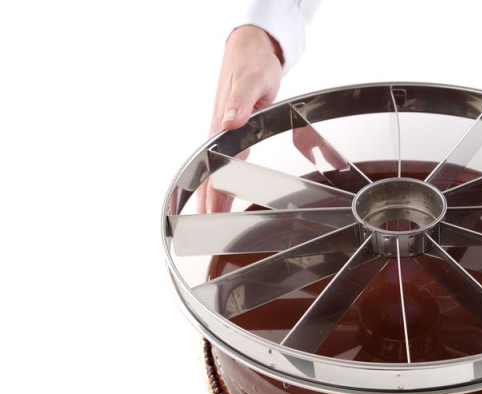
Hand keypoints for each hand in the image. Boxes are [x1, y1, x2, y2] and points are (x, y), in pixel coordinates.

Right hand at [198, 25, 283, 212]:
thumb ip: (241, 101)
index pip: (214, 167)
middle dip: (207, 205)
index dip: (211, 192)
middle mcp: (219, 133)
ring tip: (210, 225)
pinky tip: (221, 197)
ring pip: (213, 172)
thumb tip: (229, 122)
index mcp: (223, 125)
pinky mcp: (230, 132)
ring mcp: (223, 134)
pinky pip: (222, 163)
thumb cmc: (253, 64)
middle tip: (205, 234)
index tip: (210, 214)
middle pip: (208, 175)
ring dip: (211, 197)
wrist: (251, 49)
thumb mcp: (252, 80)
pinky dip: (219, 183)